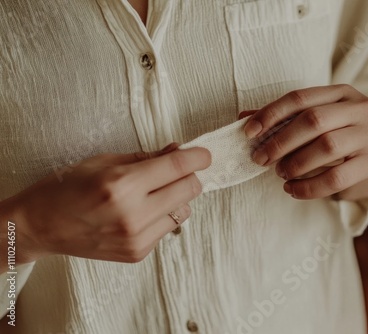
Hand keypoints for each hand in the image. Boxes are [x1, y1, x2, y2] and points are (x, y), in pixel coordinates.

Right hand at [0, 143, 210, 268]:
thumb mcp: (104, 161)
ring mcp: (136, 238)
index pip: (177, 167)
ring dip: (176, 198)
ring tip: (151, 194)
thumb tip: (178, 151)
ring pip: (184, 211)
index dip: (197, 158)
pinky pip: (167, 228)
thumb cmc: (67, 188)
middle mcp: (133, 214)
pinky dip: (161, 216)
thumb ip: (147, 157)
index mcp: (122, 184)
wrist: (41, 226)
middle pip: (189, 190)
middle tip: (175, 171)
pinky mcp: (137, 253)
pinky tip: (139, 212)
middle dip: (188, 176)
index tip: (205, 155)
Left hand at [240, 84, 367, 199]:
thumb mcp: (319, 119)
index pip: (300, 98)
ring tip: (280, 173)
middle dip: (280, 142)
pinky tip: (292, 189)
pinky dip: (308, 187)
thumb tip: (244, 119)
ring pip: (326, 147)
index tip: (249, 132)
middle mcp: (361, 109)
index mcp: (342, 93)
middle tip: (261, 159)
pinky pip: (336, 178)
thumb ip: (284, 118)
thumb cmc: (341, 134)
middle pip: (313, 120)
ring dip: (295, 163)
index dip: (271, 114)